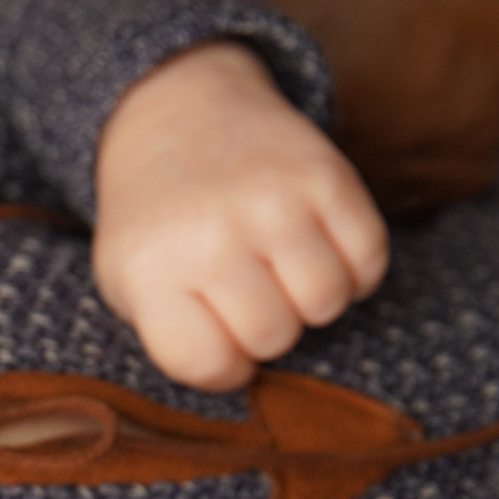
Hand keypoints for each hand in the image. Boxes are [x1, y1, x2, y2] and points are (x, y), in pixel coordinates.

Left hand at [92, 41, 388, 392]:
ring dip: (311, 299)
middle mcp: (210, 234)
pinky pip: (369, 260)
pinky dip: (353, 268)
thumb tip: (244, 380)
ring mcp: (272, 201)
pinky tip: (317, 247)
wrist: (181, 118)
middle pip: (274, 336)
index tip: (214, 335)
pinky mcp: (327, 174)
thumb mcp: (130, 283)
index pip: (209, 364)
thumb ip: (175, 339)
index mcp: (150, 270)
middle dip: (265, 328)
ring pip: (327, 302)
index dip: (222, 365)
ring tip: (280, 269)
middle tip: (245, 291)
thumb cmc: (159, 225)